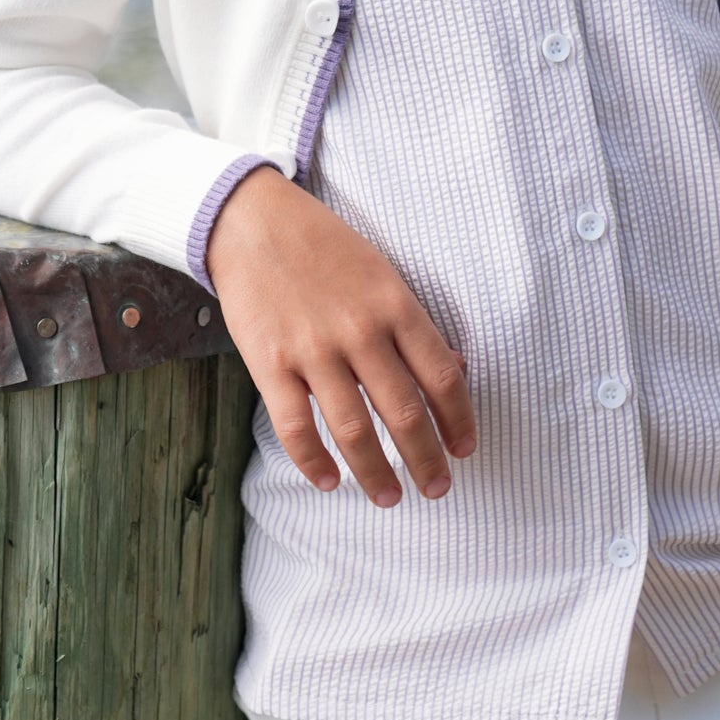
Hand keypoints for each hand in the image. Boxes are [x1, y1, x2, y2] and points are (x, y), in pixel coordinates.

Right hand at [205, 167, 474, 507]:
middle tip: (438, 488)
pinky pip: (296, 426)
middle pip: (404, 413)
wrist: (253, 222)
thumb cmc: (324, 248)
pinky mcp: (270, 363)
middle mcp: (360, 331)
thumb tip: (453, 370)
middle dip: (427, 460)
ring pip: (354, 429)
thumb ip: (413, 325)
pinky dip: (313, 462)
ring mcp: (313, 350)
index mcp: (395, 305)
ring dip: (376, 472)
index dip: (459, 420)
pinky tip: (328, 480)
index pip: (441, 377)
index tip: (465, 449)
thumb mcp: (382, 273)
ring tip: (390, 497)